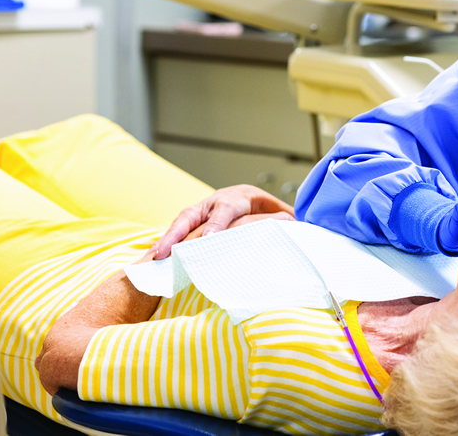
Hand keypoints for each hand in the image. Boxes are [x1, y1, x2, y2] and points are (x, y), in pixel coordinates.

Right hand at [153, 185, 293, 259]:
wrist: (247, 197)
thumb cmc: (267, 211)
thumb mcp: (280, 213)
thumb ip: (289, 221)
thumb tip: (305, 230)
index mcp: (238, 198)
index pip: (225, 210)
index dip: (216, 225)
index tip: (208, 240)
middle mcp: (213, 202)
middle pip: (193, 214)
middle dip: (179, 232)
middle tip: (167, 251)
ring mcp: (198, 212)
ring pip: (179, 223)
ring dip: (166, 240)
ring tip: (154, 257)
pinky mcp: (188, 224)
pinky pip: (173, 234)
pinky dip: (162, 245)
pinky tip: (151, 260)